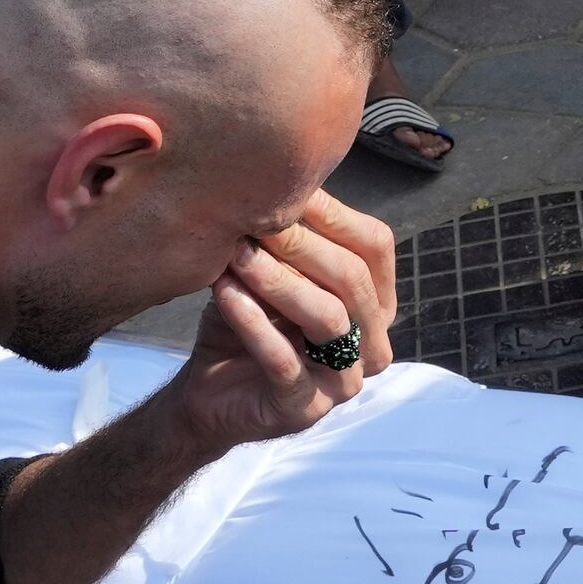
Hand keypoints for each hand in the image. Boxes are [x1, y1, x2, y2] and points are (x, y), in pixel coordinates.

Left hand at [166, 190, 398, 444]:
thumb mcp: (271, 271)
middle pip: (351, 280)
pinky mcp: (305, 409)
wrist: (207, 393)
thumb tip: (286, 174)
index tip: (284, 190)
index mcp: (375, 305)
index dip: (333, 215)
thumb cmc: (246, 322)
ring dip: (278, 280)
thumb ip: (288, 235)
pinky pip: (284, 361)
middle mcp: (372, 344)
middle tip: (252, 220)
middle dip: (299, 244)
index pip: (374, 247)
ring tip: (236, 254)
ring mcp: (344, 381)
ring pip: (327, 319)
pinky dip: (253, 323)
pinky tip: (223, 293)